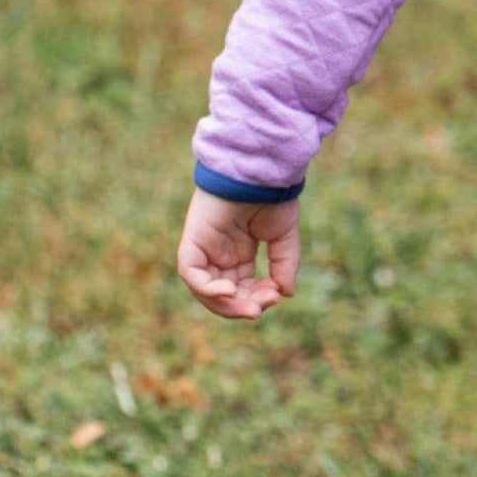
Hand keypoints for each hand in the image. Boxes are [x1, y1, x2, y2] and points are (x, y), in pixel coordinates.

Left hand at [176, 188, 300, 320]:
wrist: (260, 170)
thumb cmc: (271, 196)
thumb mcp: (284, 237)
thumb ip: (284, 265)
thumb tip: (285, 294)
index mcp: (239, 254)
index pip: (244, 288)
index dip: (259, 298)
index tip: (277, 295)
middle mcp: (219, 254)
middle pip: (225, 295)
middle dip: (245, 305)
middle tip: (264, 305)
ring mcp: (204, 248)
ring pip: (205, 291)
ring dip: (227, 304)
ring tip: (250, 306)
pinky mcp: (193, 241)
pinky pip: (191, 274)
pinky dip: (207, 288)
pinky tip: (229, 290)